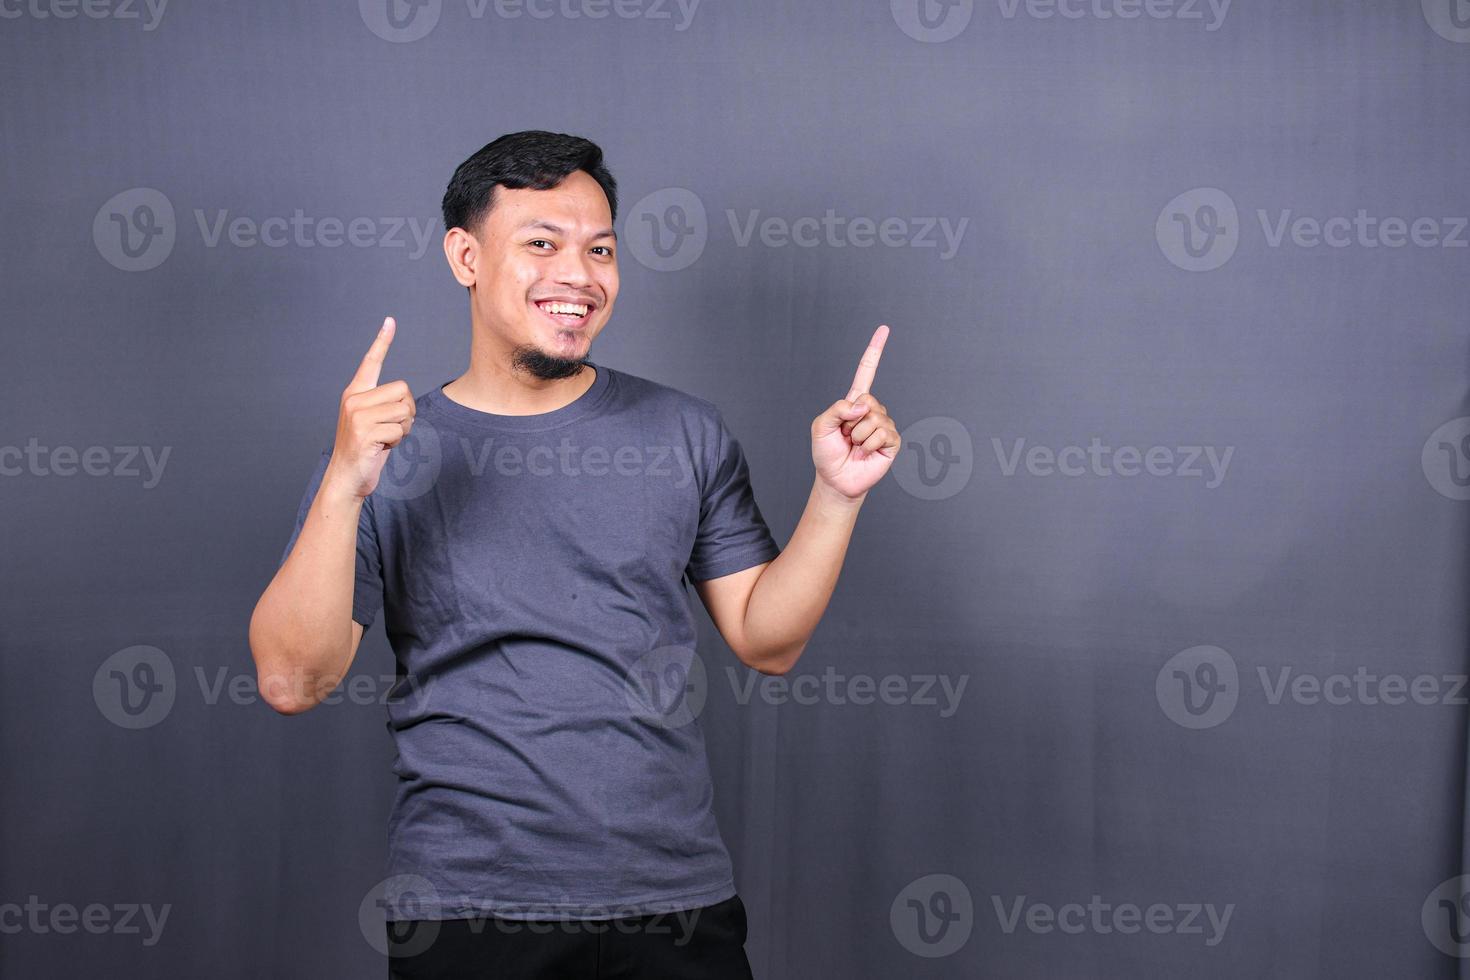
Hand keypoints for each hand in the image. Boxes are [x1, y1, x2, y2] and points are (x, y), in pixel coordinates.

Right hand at [323, 317, 415, 499]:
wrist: (346, 478)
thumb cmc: (364, 450)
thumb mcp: (371, 422)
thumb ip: (383, 406)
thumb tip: (405, 399)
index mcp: (355, 393)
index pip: (371, 362)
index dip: (382, 342)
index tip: (390, 321)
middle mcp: (354, 399)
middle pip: (403, 390)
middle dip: (407, 411)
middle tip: (392, 428)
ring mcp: (357, 415)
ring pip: (404, 410)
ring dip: (403, 429)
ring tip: (385, 439)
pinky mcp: (364, 432)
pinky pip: (399, 429)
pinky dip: (397, 441)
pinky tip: (381, 448)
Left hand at [811, 324, 898, 500]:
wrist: (836, 480)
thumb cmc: (827, 454)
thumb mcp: (820, 426)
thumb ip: (836, 409)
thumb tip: (863, 404)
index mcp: (854, 402)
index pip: (866, 372)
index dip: (875, 351)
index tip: (884, 329)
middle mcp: (872, 410)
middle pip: (868, 399)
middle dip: (851, 420)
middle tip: (846, 436)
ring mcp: (883, 425)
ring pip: (873, 418)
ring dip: (858, 435)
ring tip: (855, 446)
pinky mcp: (892, 442)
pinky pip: (882, 434)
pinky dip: (868, 444)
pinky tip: (865, 452)